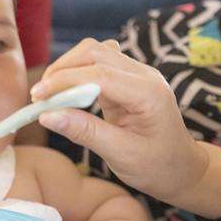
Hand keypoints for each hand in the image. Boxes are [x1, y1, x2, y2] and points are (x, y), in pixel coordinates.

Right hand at [32, 39, 207, 202]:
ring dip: (69, 68)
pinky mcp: (128, 79)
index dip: (64, 82)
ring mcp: (137, 74)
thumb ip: (85, 132)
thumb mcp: (121, 155)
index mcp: (148, 93)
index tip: (38, 98)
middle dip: (63, 70)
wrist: (182, 168)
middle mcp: (145, 76)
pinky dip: (78, 72)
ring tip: (49, 94)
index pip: (100, 75)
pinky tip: (67, 92)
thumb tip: (47, 116)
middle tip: (39, 97)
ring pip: (96, 53)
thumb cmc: (158, 166)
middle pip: (95, 53)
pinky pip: (99, 64)